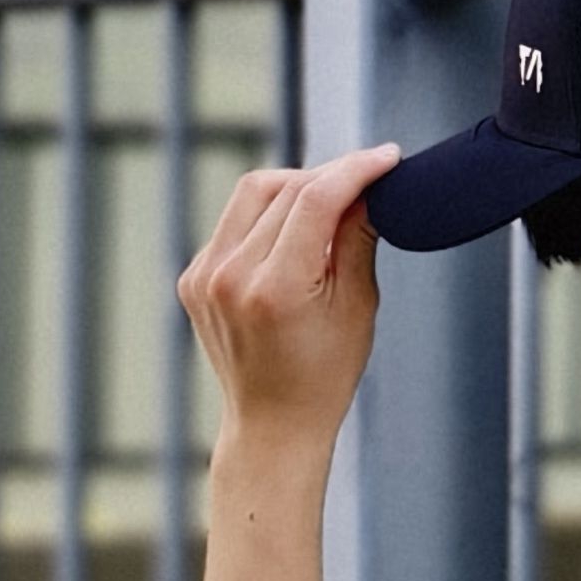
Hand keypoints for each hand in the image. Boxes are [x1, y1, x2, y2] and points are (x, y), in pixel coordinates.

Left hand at [179, 145, 400, 449]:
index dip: (356, 169)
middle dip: (329, 176)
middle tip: (366, 181)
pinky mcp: (193, 277)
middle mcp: (230, 276)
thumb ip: (358, 238)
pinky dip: (269, 215)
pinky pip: (235, 222)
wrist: (273, 423)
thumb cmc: (325, 374)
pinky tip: (296, 235)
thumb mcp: (358, 306)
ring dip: (297, 188)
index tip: (387, 157)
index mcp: (275, 288)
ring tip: (332, 204)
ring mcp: (204, 275)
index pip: (315, 199)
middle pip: (282, 188)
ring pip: (253, 194)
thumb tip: (368, 188)